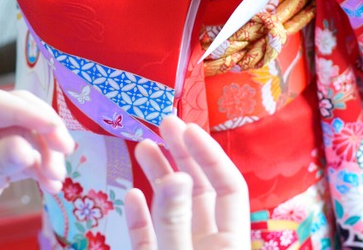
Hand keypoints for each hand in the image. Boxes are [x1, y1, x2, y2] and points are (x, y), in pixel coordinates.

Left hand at [0, 89, 73, 249]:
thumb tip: (30, 147)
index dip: (27, 112)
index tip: (54, 127)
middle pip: (12, 113)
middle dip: (41, 130)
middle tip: (65, 149)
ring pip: (22, 137)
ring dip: (43, 154)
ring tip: (55, 178)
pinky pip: (19, 160)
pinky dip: (37, 169)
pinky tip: (49, 183)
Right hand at [124, 116, 249, 249]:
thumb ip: (176, 220)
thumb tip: (177, 176)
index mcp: (230, 242)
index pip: (229, 187)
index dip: (210, 155)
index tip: (189, 129)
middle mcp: (208, 244)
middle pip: (200, 190)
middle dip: (183, 154)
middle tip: (166, 124)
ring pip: (171, 210)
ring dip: (158, 177)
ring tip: (143, 146)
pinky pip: (149, 237)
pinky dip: (140, 217)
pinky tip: (132, 195)